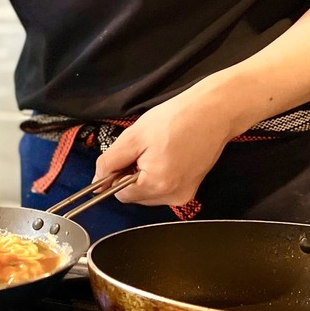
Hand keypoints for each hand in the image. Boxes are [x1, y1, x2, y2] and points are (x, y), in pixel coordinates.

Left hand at [93, 86, 234, 205]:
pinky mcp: (192, 189)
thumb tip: (97, 182)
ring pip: (149, 193)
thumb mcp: (133, 137)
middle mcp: (172, 198)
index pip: (121, 195)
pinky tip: (167, 155)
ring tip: (158, 150)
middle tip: (143, 148)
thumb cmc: (173, 119)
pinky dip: (159, 175)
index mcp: (157, 186)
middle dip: (132, 175)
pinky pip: (164, 189)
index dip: (116, 175)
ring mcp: (185, 195)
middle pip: (135, 196)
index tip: (125, 154)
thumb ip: (111, 162)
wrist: (213, 112)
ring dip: (145, 175)